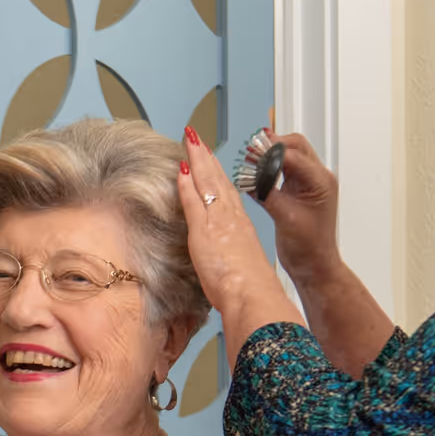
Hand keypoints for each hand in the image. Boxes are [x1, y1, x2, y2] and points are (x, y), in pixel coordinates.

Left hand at [177, 127, 294, 323]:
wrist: (254, 296)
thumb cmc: (250, 290)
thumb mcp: (243, 269)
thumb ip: (233, 259)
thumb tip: (227, 263)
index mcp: (242, 227)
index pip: (228, 193)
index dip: (219, 175)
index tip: (212, 161)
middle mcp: (232, 219)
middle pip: (219, 181)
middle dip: (208, 158)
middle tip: (198, 139)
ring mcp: (219, 221)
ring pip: (208, 182)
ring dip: (198, 159)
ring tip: (190, 140)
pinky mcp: (204, 229)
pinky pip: (194, 199)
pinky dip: (187, 182)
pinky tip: (180, 168)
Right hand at [246, 132, 339, 282]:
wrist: (314, 265)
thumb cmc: (310, 247)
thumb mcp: (285, 218)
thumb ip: (267, 193)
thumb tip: (250, 175)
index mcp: (321, 182)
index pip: (294, 155)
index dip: (271, 151)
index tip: (252, 153)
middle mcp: (317, 178)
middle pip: (295, 145)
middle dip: (272, 145)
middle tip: (251, 150)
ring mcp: (308, 183)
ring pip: (289, 155)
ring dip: (270, 154)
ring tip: (250, 158)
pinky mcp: (297, 190)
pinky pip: (283, 169)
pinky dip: (269, 166)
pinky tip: (255, 171)